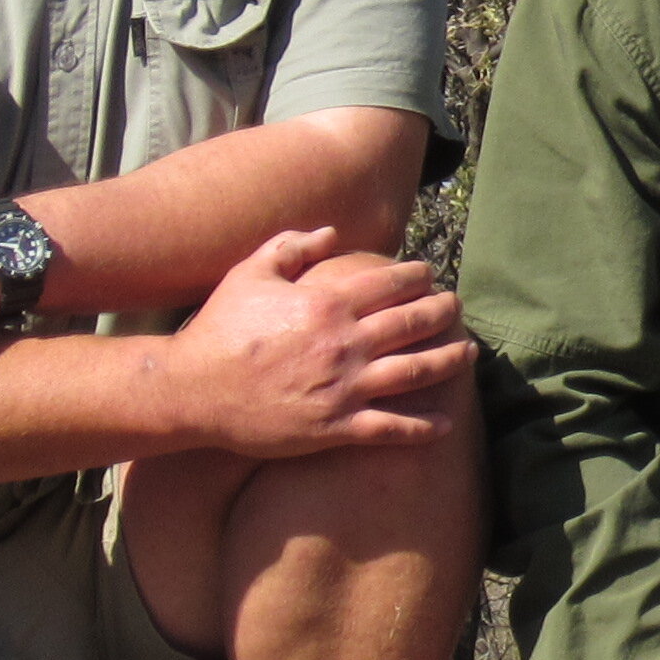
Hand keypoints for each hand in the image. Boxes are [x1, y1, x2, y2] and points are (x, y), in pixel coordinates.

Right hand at [163, 229, 473, 458]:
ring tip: (468, 352)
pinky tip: (447, 421)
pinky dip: (424, 426)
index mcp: (328, 303)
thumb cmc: (219, 330)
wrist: (191, 391)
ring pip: (417, 372)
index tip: (430, 276)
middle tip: (457, 307)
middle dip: (443, 311)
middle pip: (414, 323)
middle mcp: (345, 344)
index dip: (419, 277)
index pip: (392, 283)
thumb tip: (331, 231)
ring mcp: (344, 388)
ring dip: (450, 360)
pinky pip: (392, 428)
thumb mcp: (250, 274)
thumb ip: (292, 246)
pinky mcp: (336, 427)